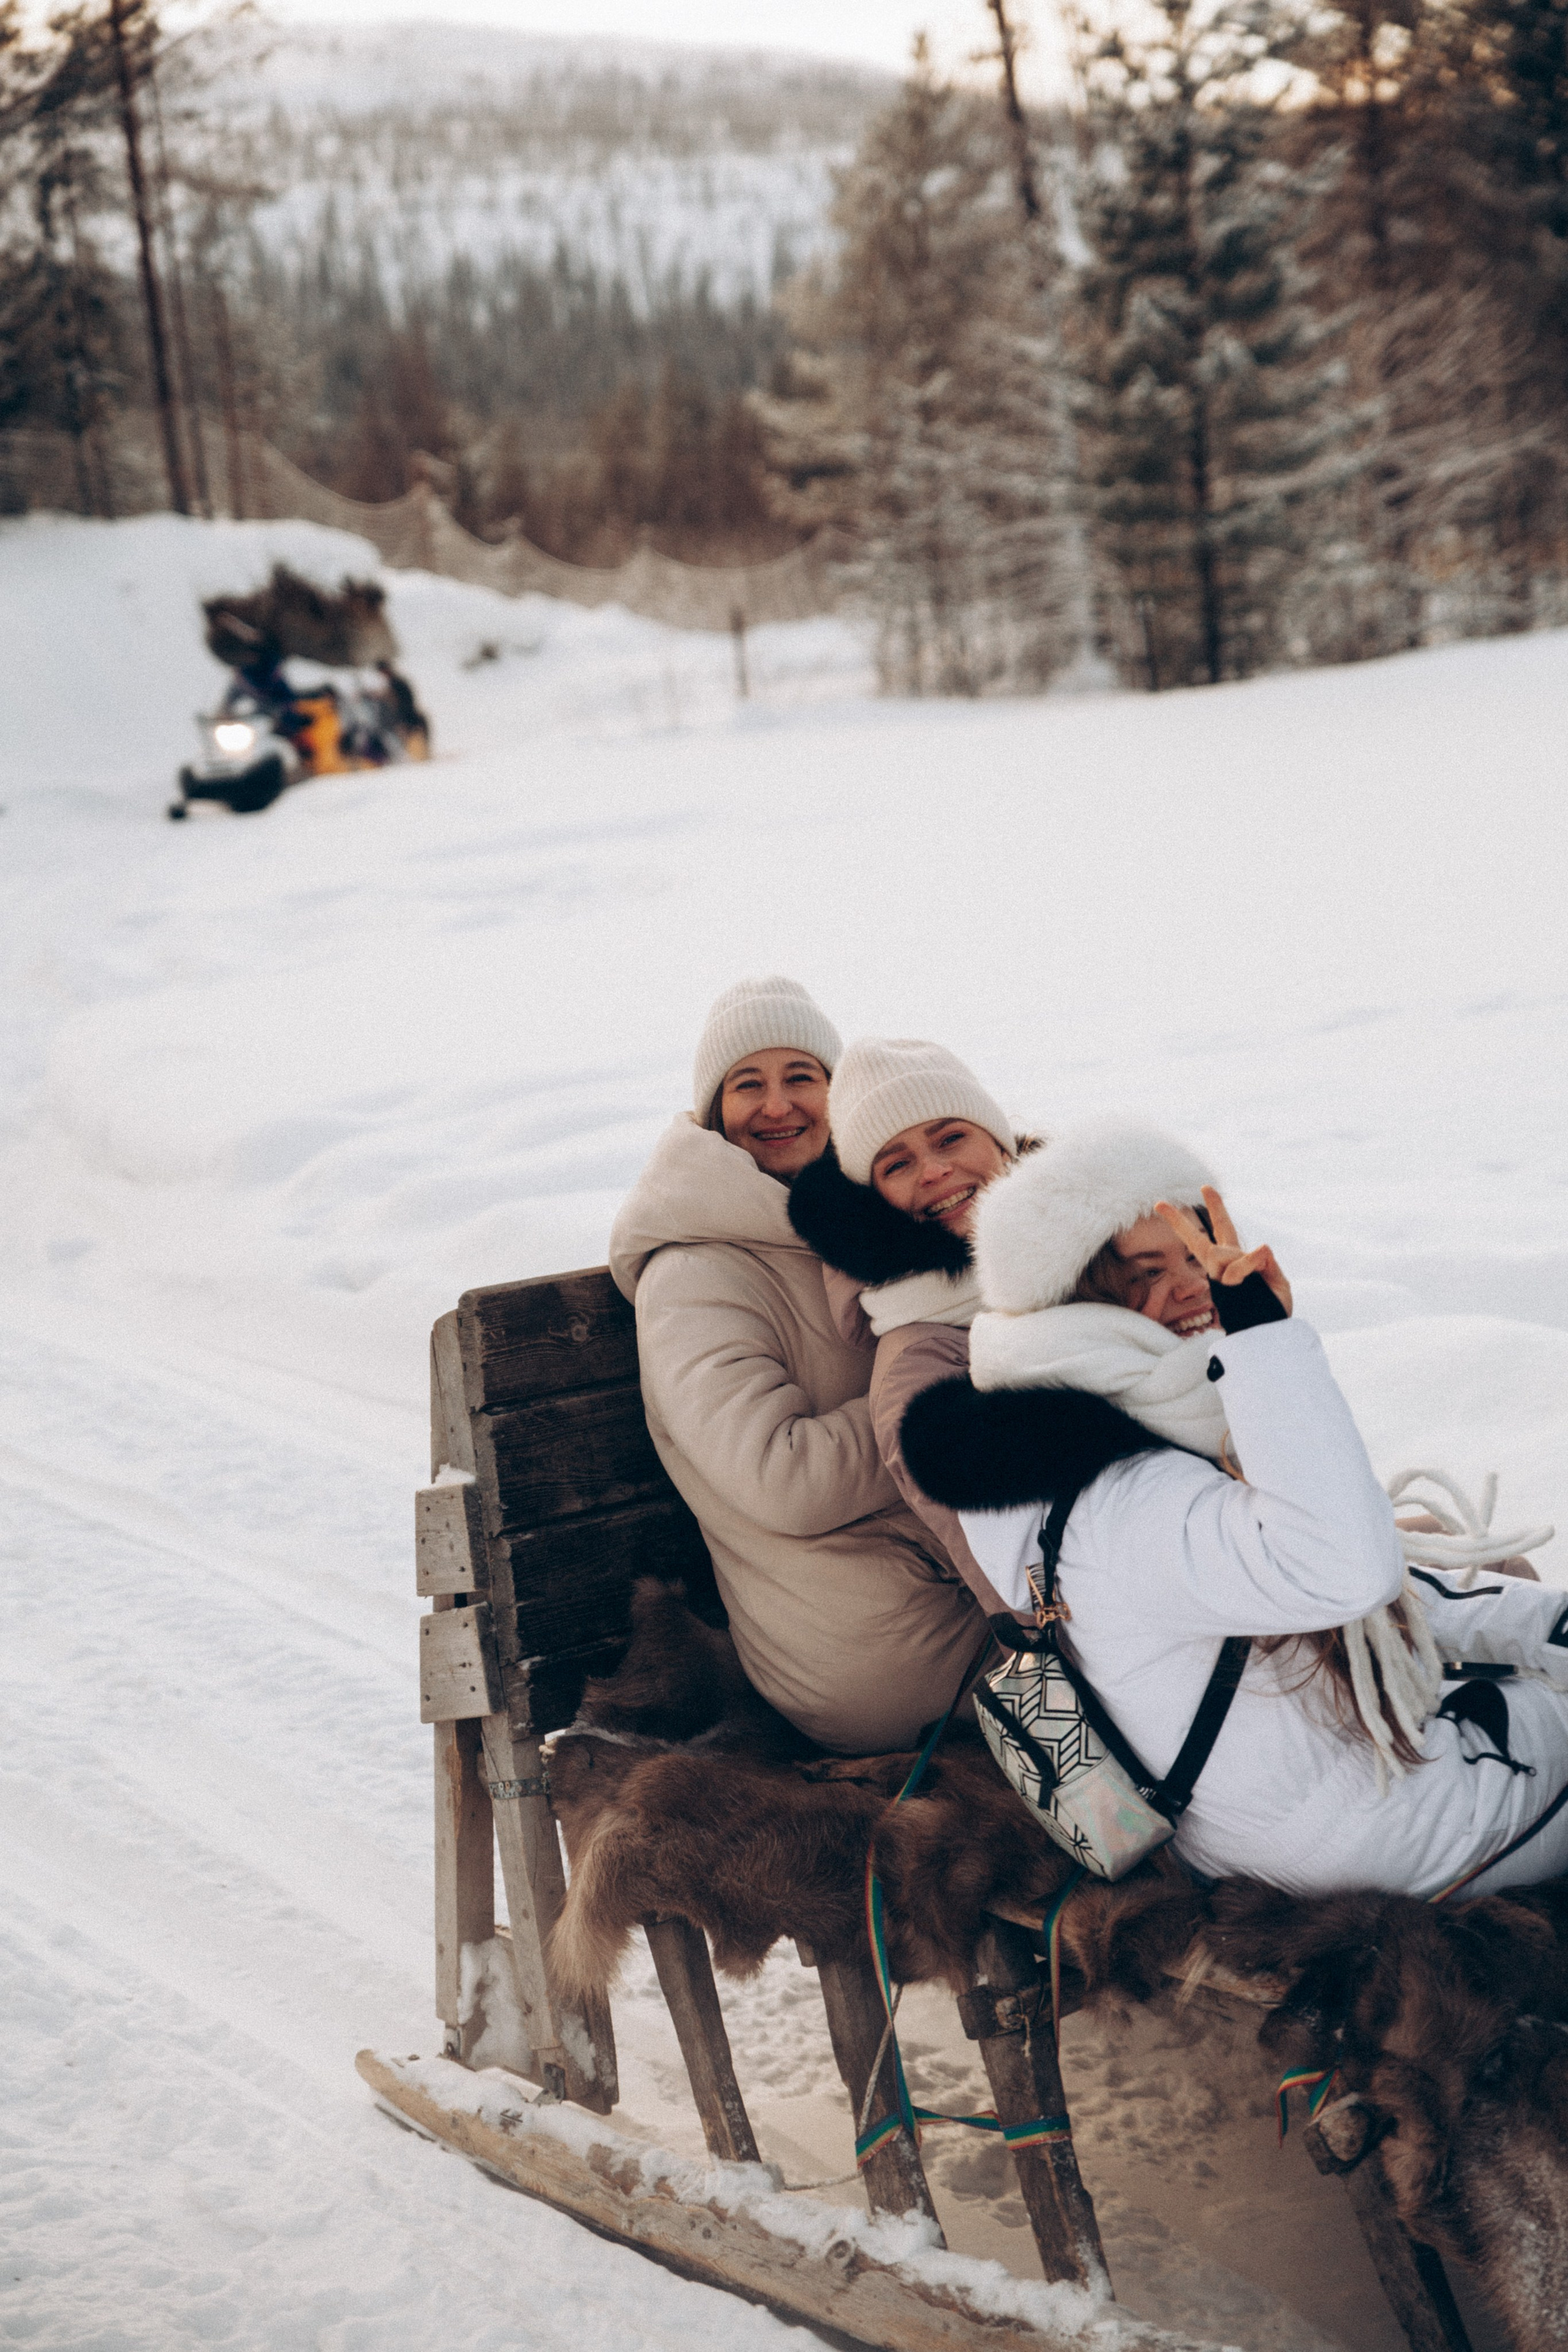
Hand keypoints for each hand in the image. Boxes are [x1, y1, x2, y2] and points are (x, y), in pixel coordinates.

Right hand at [1154, 1186, 1292, 1316]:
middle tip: (1159, 1203)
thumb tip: (1260, 1246)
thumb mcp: (1277, 1281)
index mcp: (1236, 1262)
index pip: (1223, 1230)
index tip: (1204, 1188)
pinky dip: (1250, 1263)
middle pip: (1197, 1241)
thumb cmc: (1272, 1312)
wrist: (1269, 1338)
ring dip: (1246, 1262)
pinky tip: (1259, 1257)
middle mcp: (1223, 1268)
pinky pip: (1236, 1267)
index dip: (1216, 1208)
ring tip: (1258, 1272)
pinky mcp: (1225, 1287)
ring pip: (1223, 1255)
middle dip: (1178, 1222)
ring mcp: (1221, 1278)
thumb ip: (1267, 1263)